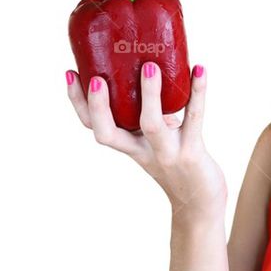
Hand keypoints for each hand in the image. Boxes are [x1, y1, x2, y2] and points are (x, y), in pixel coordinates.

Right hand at [65, 63, 226, 220]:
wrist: (200, 204)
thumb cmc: (179, 164)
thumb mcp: (158, 140)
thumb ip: (153, 115)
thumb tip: (153, 71)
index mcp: (130, 147)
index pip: (94, 127)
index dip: (79, 104)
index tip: (70, 74)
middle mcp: (143, 152)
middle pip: (108, 134)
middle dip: (98, 107)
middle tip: (95, 79)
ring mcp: (167, 153)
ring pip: (152, 125)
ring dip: (150, 94)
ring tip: (150, 66)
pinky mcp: (192, 152)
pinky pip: (194, 118)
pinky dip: (198, 92)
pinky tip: (200, 69)